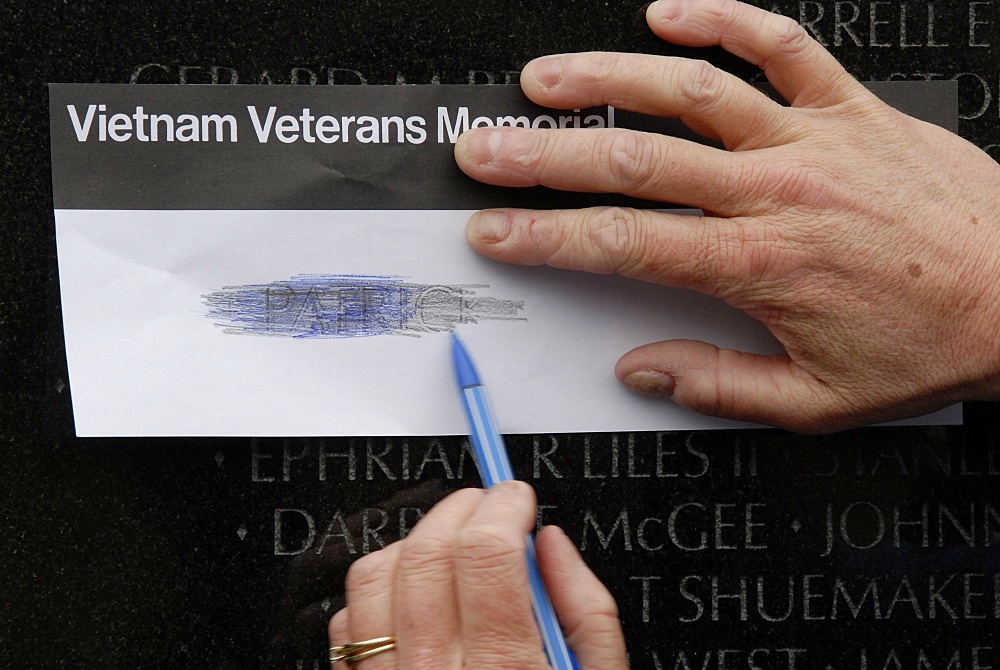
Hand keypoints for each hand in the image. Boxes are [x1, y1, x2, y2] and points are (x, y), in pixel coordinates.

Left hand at [327, 481, 626, 668]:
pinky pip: (347, 620)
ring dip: (415, 538)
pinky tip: (415, 594)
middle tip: (488, 508)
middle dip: (461, 507)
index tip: (518, 498)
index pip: (488, 555)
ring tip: (450, 544)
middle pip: (428, 552)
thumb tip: (552, 545)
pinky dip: (378, 586)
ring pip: (376, 574)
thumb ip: (588, 614)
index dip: (504, 505)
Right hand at [454, 0, 999, 432]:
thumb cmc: (929, 342)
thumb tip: (642, 369)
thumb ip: (715, 384)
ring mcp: (813, 140)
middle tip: (486, 148)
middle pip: (633, 162)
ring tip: (547, 78)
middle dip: (544, 156)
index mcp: (758, 266)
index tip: (496, 228)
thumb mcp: (815, 399)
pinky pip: (785, 44)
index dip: (543, 236)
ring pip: (692, 92)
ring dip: (608, 79)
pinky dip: (725, 18)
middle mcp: (777, 192)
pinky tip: (672, 14)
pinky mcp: (853, 107)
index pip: (621, 245)